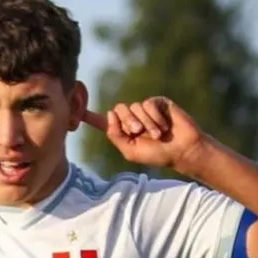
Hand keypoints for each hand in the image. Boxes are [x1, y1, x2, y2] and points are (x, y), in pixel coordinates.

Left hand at [83, 97, 213, 174]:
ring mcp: (144, 109)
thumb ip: (115, 135)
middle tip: (138, 132)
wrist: (182, 150)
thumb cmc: (157, 155)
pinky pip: (148, 104)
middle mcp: (131, 118)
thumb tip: (109, 114)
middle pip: (118, 110)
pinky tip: (164, 127)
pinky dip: (154, 117)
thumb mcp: (130, 151)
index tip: (75, 110)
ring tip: (156, 134)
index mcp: (122, 131)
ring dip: (145, 123)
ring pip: (134, 107)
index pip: (102, 122)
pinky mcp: (157, 103)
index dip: (88, 116)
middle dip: (128, 122)